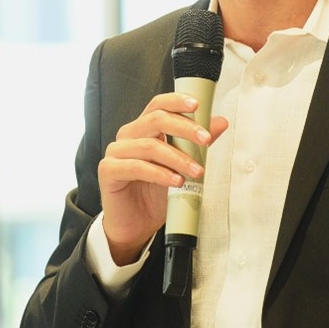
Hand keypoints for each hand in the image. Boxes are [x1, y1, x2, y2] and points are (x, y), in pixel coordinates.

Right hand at [97, 92, 227, 264]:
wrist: (136, 225)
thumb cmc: (156, 193)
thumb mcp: (182, 166)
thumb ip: (197, 144)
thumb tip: (220, 122)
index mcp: (144, 129)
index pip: (158, 105)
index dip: (176, 101)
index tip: (197, 105)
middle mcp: (128, 136)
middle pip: (155, 119)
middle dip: (184, 128)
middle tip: (205, 140)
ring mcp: (116, 152)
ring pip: (150, 146)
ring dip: (178, 158)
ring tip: (196, 171)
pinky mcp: (108, 171)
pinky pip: (137, 167)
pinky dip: (160, 174)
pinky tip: (176, 181)